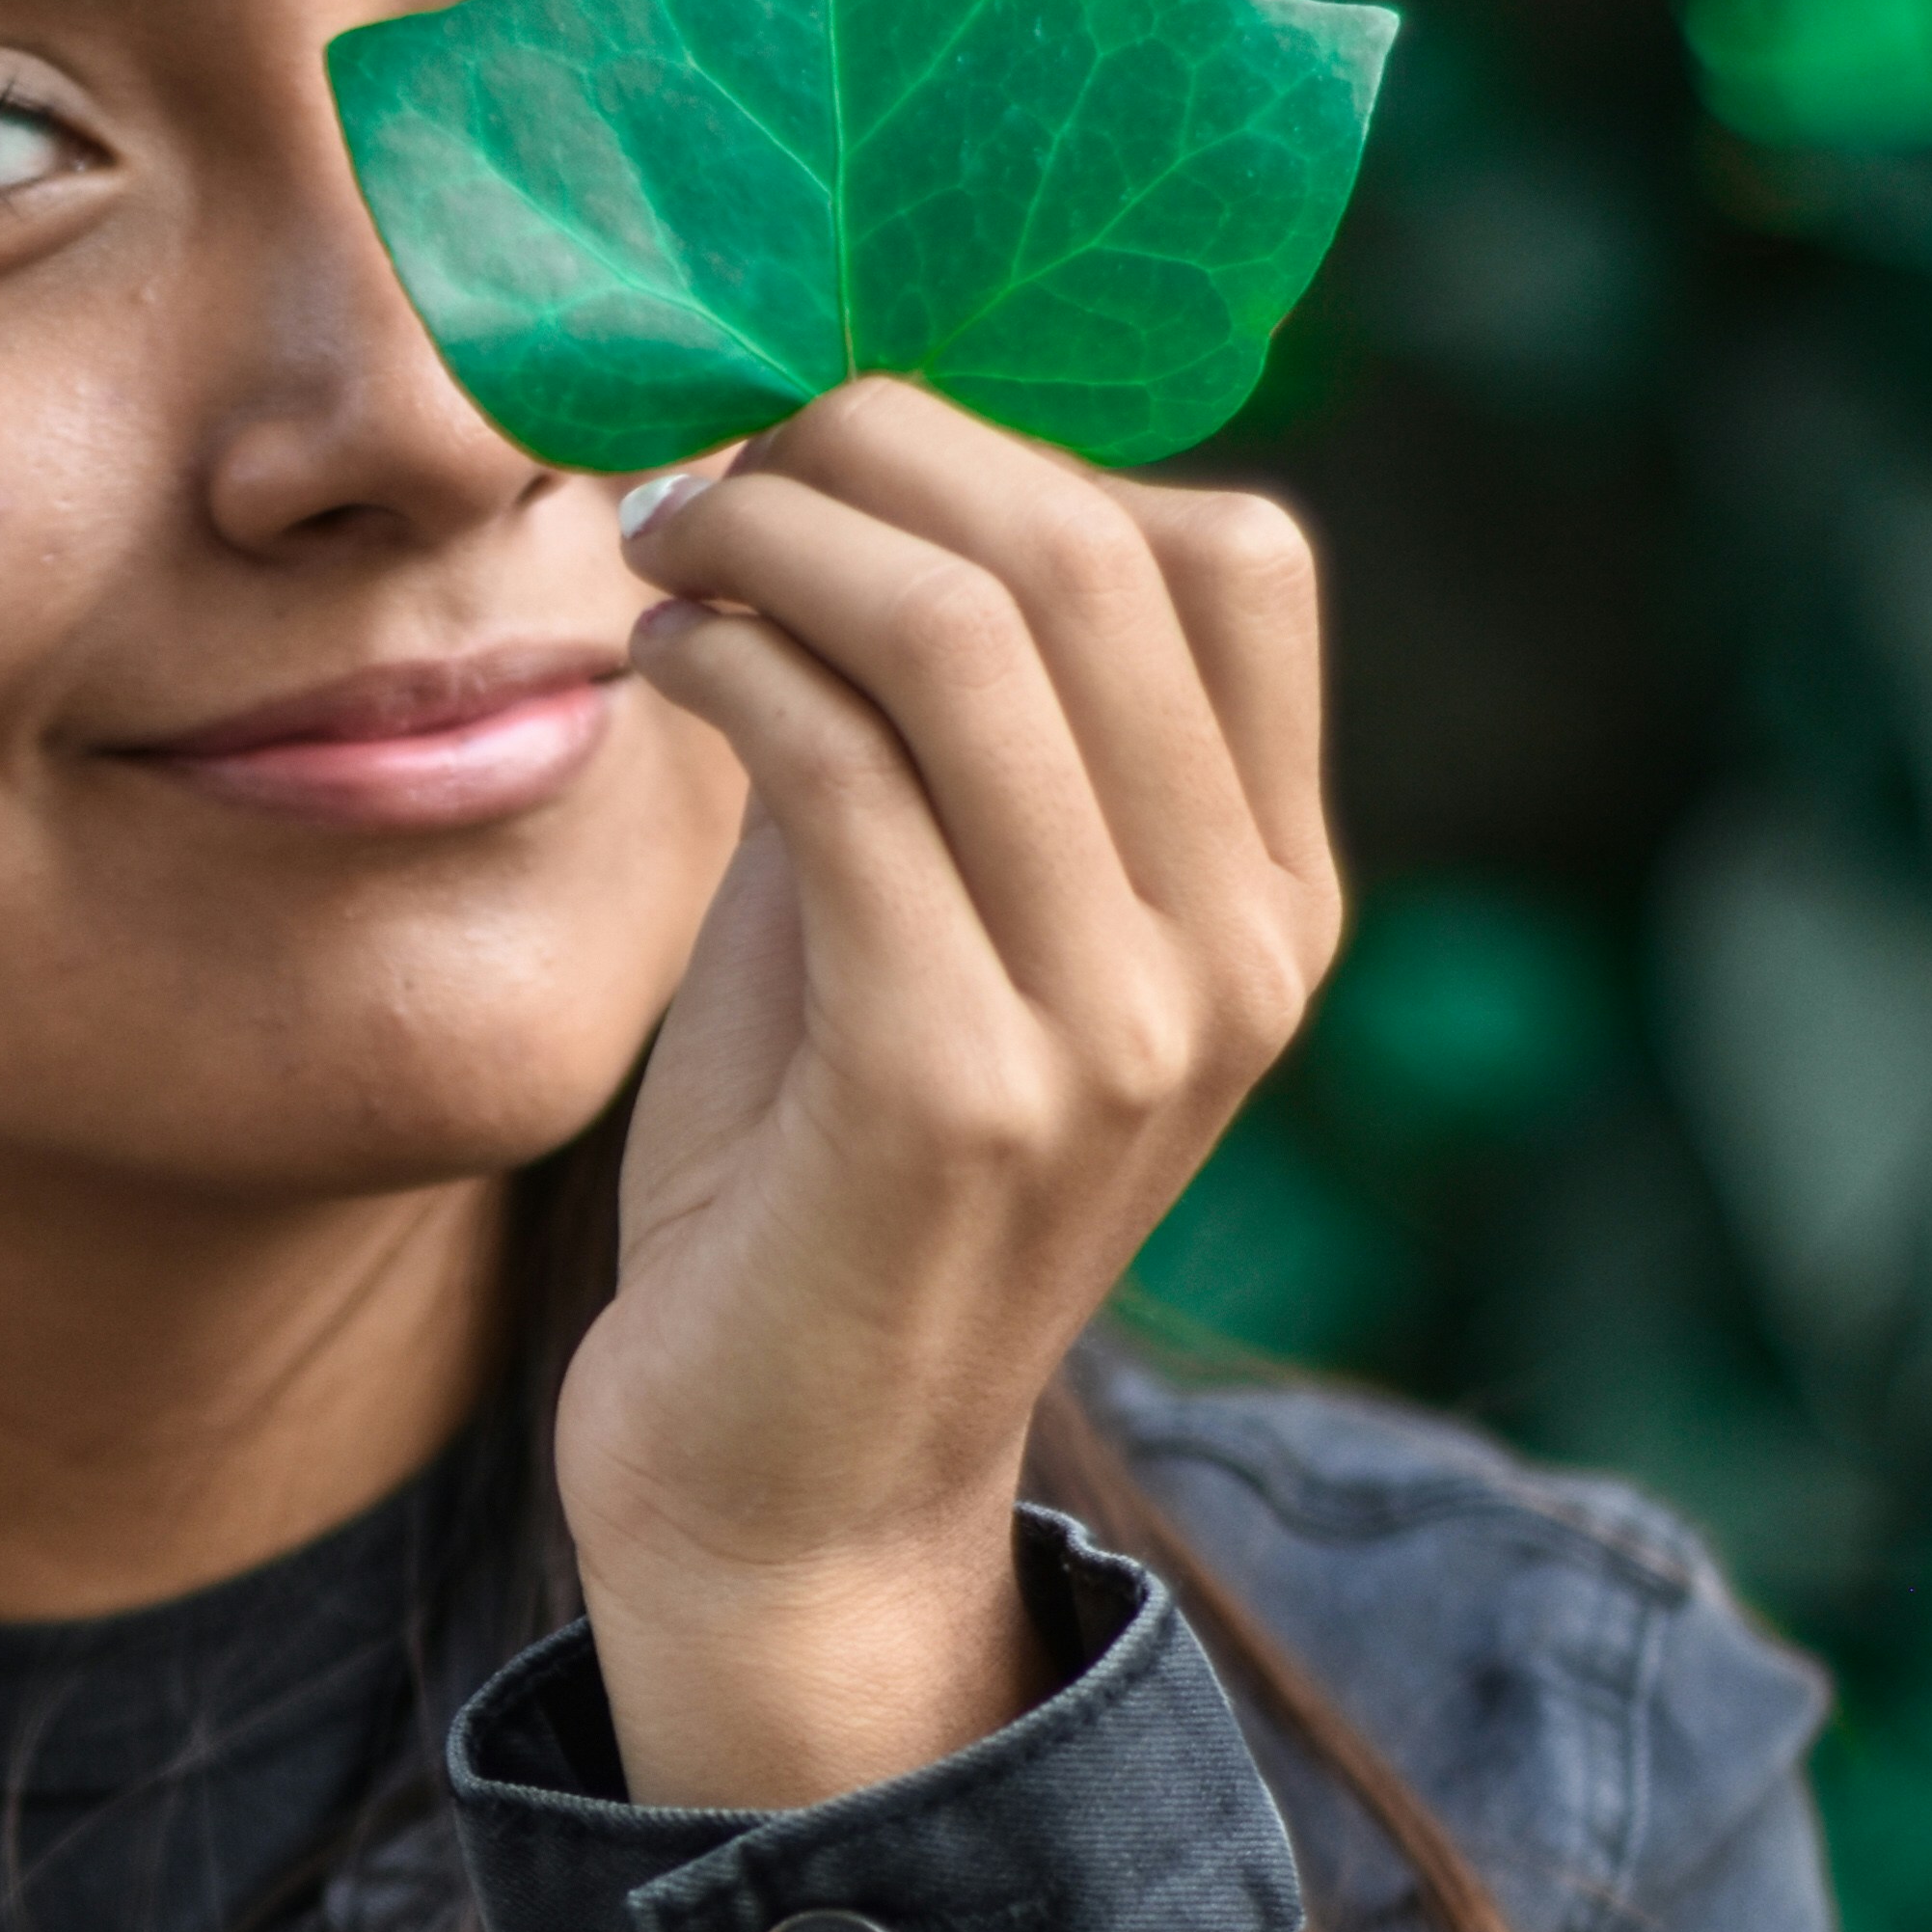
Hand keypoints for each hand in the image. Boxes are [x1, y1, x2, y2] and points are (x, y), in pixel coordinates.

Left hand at [557, 376, 1340, 1813]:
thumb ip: (934, 719)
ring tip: (666, 545)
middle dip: (874, 450)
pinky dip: (732, 670)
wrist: (787, 1490)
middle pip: (1090, 553)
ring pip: (965, 635)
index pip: (1231, 558)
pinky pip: (843, 775)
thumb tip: (841, 460)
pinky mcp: (961, 1090)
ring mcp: (1119, 1030)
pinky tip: (660, 671)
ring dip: (779, 538)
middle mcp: (1239, 955)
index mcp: (1272, 900)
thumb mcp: (923, 909)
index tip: (838, 442)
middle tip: (714, 452)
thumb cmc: (819, 1177)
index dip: (1023, 446)